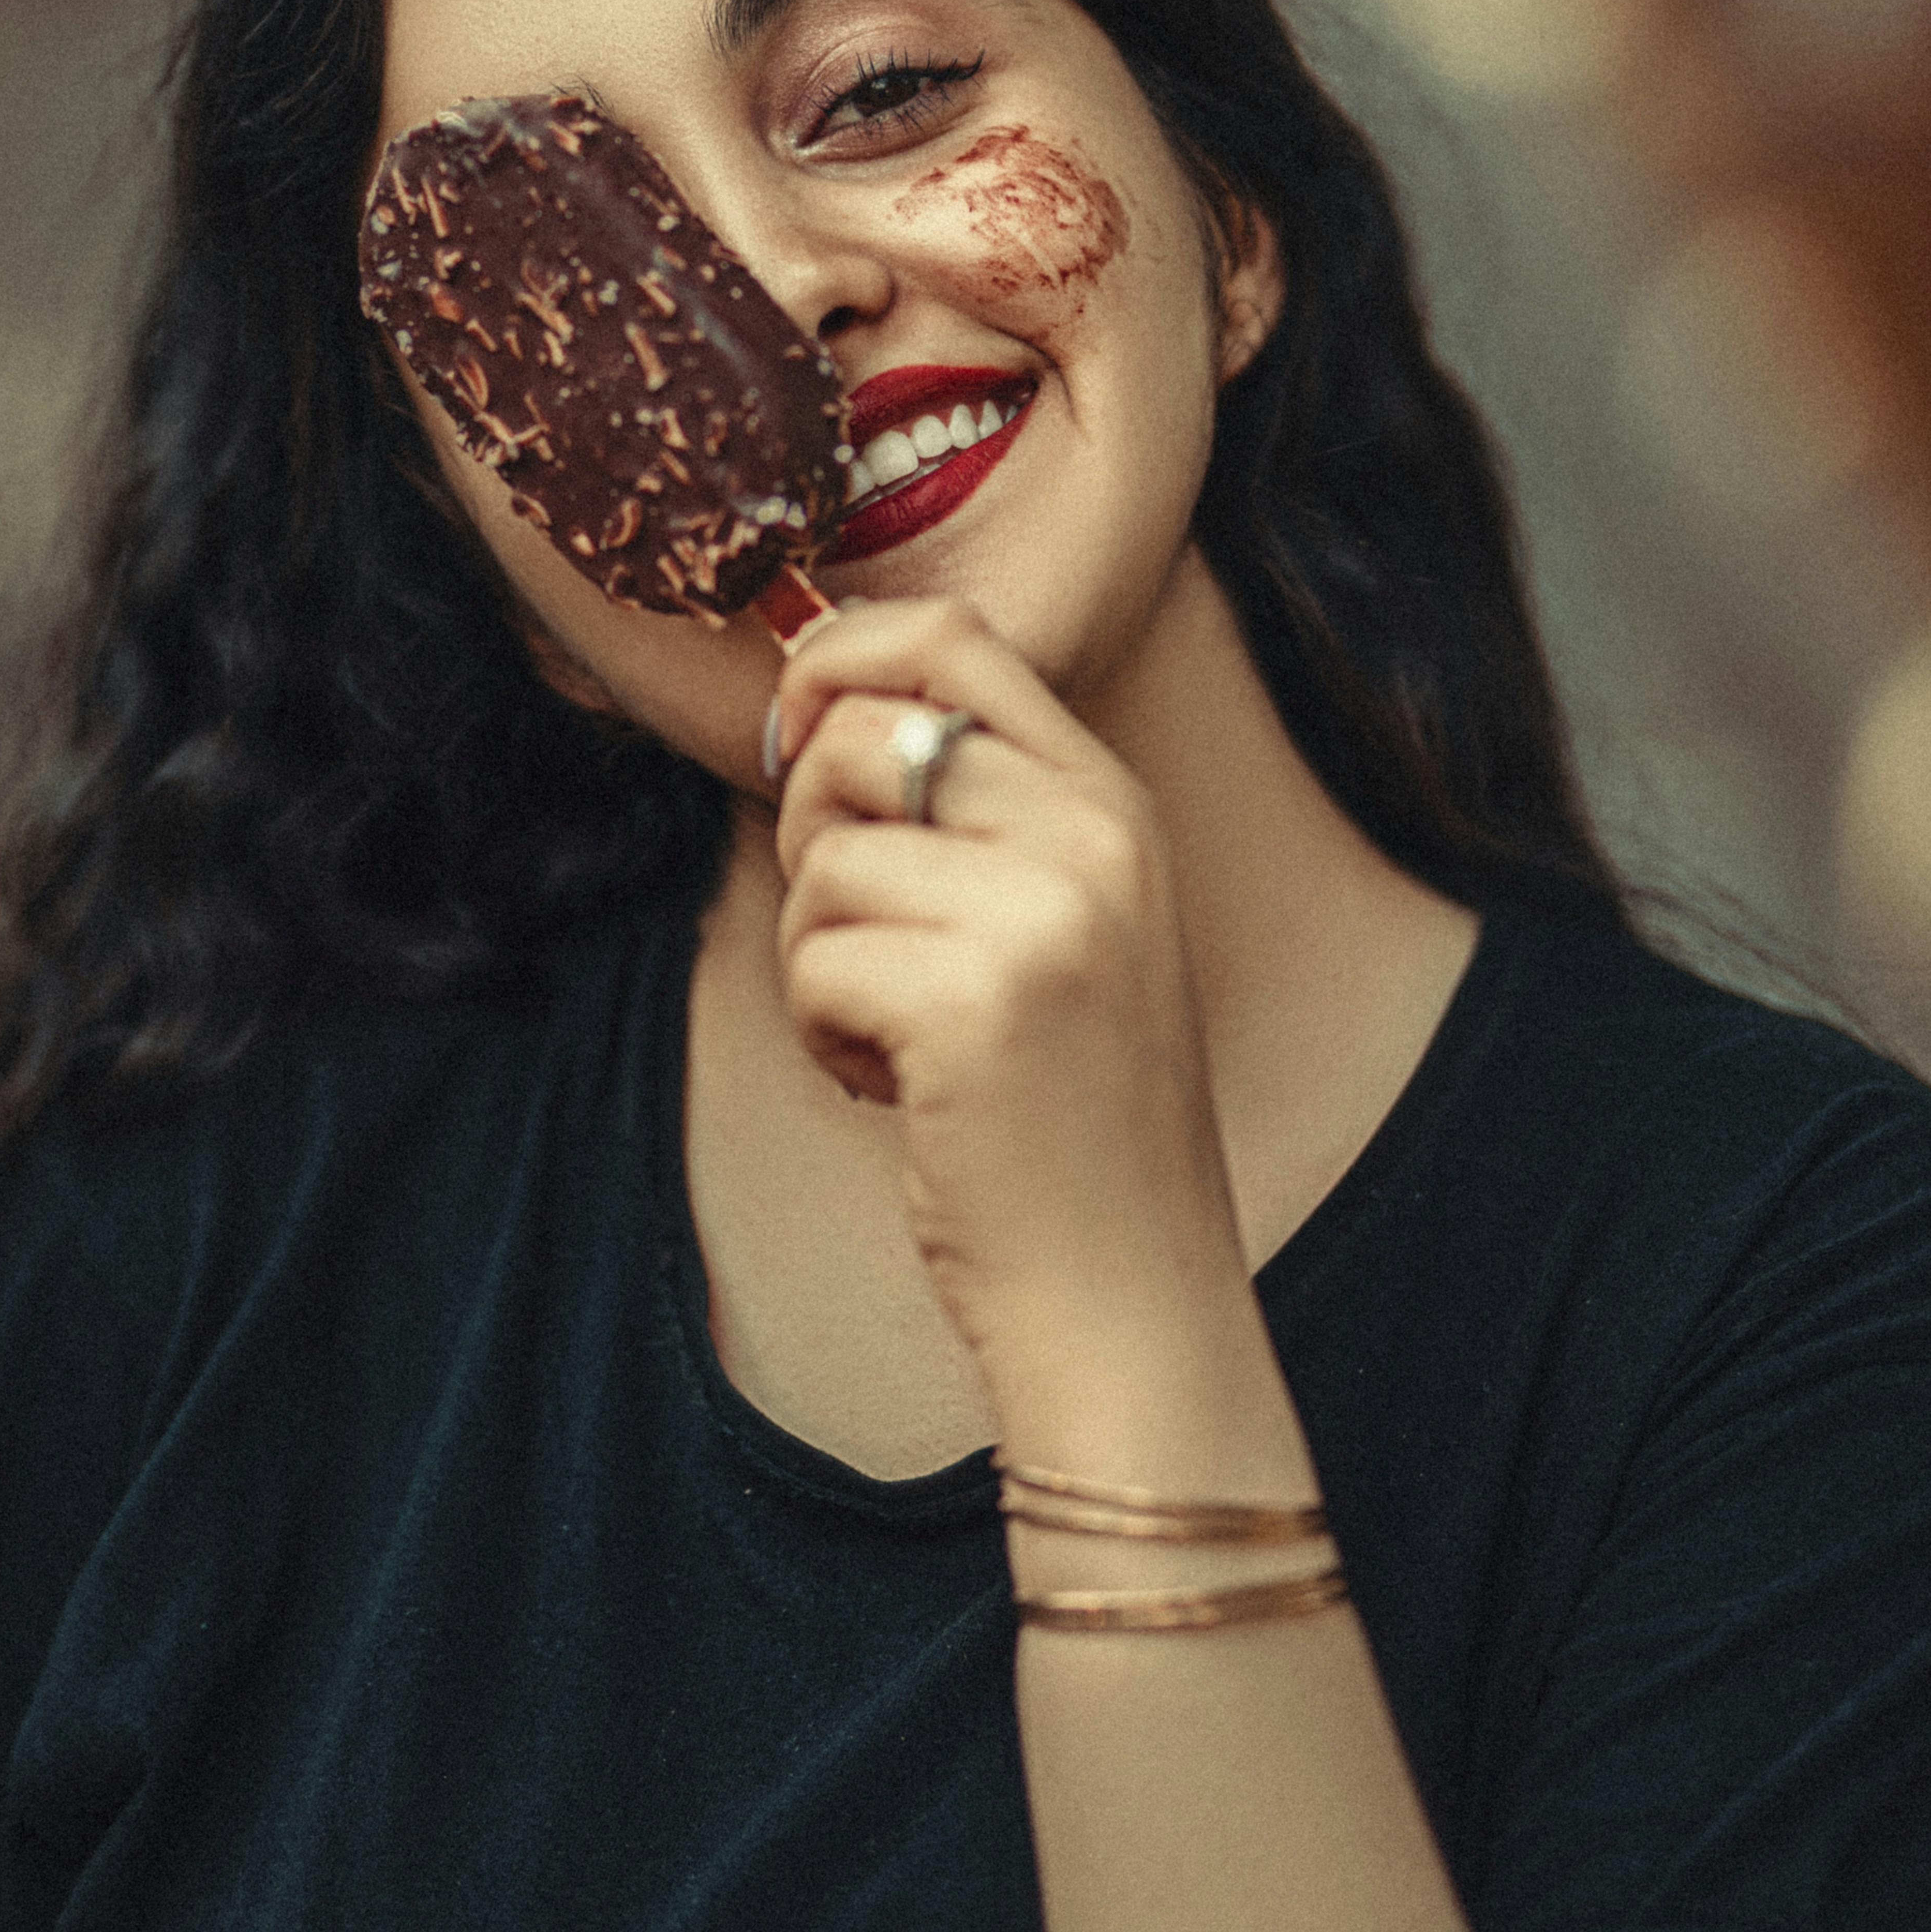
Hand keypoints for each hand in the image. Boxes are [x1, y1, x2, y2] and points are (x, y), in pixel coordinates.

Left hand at [769, 597, 1254, 1403]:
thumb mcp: (1064, 924)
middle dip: (812, 829)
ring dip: (816, 955)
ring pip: (824, 858)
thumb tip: (817, 710)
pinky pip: (813, 959)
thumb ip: (979, 814)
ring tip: (893, 1033)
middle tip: (859, 936)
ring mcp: (1043, 915)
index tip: (799, 728)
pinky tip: (893, 1089)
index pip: (958, 638)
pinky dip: (821, 1032)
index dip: (843, 658)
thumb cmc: (1065, 1114)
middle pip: (864, 735)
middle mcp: (1094, 837)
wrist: (1130, 1293)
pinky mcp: (972, 1001)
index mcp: (1116, 803)